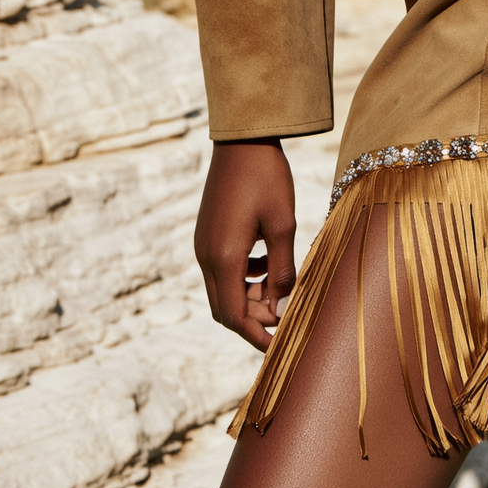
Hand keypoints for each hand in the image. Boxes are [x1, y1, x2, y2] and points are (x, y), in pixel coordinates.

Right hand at [194, 138, 296, 349]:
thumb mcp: (283, 224)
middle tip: (283, 317)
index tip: (277, 348)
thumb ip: (283, 268)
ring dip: (249, 297)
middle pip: (225, 308)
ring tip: (280, 287)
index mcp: (224, 258)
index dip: (255, 335)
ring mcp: (203, 244)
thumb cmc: (267, 177)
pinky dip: (243, 277)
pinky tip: (267, 262)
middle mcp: (206, 256)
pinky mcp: (208, 233)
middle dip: (253, 319)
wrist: (242, 139)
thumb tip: (283, 306)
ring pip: (223, 289)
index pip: (234, 316)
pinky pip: (222, 269)